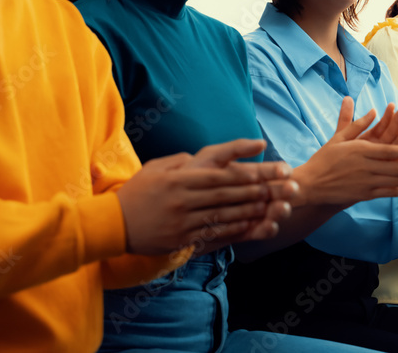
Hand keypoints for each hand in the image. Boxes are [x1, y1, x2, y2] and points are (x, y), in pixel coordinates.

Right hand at [118, 139, 295, 255]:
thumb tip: (201, 157)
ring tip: (278, 204)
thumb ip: (180, 162)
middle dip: (262, 189)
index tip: (273, 170)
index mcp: (179, 179)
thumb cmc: (135, 194)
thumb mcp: (155, 169)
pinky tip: (256, 223)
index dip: (251, 172)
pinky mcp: (183, 239)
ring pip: (227, 214)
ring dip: (255, 209)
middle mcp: (184, 200)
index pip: (223, 175)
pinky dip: (238, 228)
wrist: (111, 226)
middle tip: (286, 186)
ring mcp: (184, 221)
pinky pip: (216, 233)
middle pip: (230, 194)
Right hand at [292, 97, 397, 205]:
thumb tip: (373, 110)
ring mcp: (368, 182)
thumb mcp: (339, 138)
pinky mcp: (366, 195)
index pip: (389, 149)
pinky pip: (389, 193)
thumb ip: (357, 123)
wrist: (310, 184)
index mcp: (362, 150)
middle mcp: (367, 167)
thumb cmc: (324, 159)